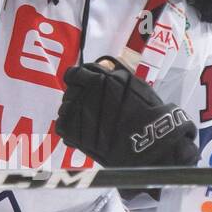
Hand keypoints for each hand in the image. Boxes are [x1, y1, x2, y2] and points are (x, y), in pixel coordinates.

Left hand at [55, 60, 197, 166]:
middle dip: (78, 99)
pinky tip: (81, 135)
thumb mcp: (133, 83)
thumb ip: (114, 76)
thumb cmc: (146, 114)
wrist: (149, 141)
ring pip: (65, 108)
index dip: (78, 82)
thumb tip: (102, 70)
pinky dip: (70, 131)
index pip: (75, 74)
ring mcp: (80, 111)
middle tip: (90, 111)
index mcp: (101, 77)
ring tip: (88, 124)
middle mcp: (88, 91)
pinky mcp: (75, 131)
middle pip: (70, 92)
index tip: (82, 89)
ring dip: (73, 115)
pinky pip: (63, 126)